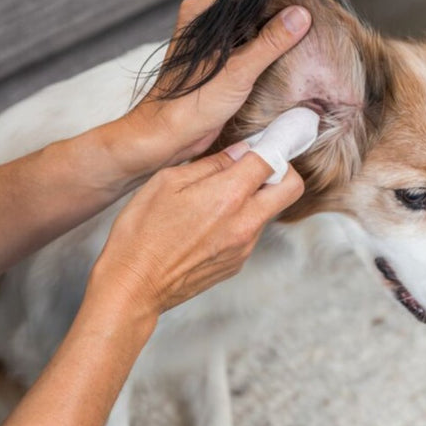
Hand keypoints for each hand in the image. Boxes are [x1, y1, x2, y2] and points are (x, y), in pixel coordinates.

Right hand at [87, 147, 303, 317]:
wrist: (133, 286)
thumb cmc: (142, 232)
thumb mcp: (168, 182)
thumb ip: (210, 164)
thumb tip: (240, 151)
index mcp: (228, 196)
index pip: (273, 160)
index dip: (273, 143)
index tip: (268, 138)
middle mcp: (245, 222)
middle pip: (292, 188)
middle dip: (281, 171)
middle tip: (255, 167)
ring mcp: (244, 246)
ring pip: (270, 210)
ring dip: (255, 198)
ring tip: (216, 198)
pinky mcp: (237, 262)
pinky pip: (251, 232)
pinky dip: (240, 220)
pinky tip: (208, 223)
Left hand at [119, 0, 311, 171]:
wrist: (169, 135)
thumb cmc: (192, 104)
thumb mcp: (239, 70)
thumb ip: (270, 42)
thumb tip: (300, 16)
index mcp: (202, 11)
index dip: (281, 7)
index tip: (309, 15)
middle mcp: (205, 24)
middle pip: (253, 17)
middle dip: (279, 26)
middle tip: (311, 34)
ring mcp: (211, 45)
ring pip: (251, 36)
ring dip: (273, 44)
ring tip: (303, 49)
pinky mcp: (217, 64)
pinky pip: (246, 53)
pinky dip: (263, 59)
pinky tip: (283, 65)